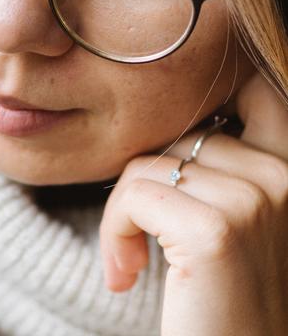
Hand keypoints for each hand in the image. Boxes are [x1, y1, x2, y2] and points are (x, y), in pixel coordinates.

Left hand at [99, 73, 287, 335]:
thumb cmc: (227, 294)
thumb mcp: (234, 219)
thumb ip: (218, 166)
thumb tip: (164, 109)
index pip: (251, 90)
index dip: (199, 105)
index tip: (167, 167)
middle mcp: (285, 176)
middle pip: (177, 133)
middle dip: (144, 183)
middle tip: (138, 237)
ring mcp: (254, 199)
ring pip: (146, 164)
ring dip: (123, 214)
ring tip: (133, 259)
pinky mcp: (214, 230)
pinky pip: (133, 196)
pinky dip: (113, 231)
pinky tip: (126, 271)